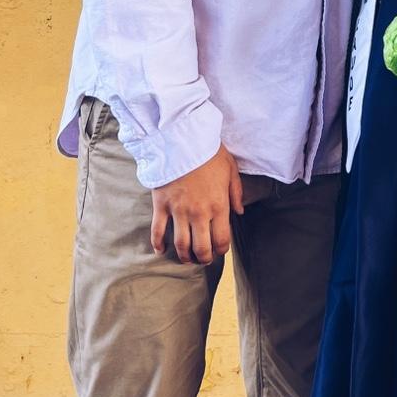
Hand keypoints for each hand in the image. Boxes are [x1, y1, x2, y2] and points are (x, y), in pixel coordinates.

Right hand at [150, 144, 244, 265]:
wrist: (182, 138)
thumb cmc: (209, 152)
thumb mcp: (231, 169)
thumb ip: (236, 193)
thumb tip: (239, 212)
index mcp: (219, 205)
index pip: (221, 240)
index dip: (221, 250)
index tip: (219, 250)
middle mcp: (199, 213)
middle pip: (201, 248)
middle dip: (203, 258)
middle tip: (202, 258)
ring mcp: (179, 211)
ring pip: (181, 245)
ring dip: (184, 256)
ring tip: (186, 257)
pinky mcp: (161, 205)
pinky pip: (158, 231)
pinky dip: (158, 244)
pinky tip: (160, 250)